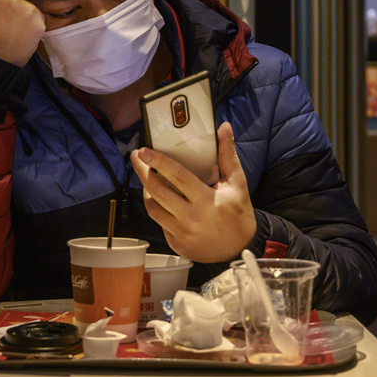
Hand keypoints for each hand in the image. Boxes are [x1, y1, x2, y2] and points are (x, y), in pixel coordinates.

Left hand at [130, 122, 256, 262]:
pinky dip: (156, 208)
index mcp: (206, 200)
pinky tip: (158, 198)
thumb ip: (227, 155)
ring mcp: (181, 233)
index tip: (143, 150)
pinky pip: (159, 222)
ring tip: (146, 176)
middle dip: (142, 171)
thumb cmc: (238, 213)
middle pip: (157, 191)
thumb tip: (224, 126)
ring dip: (146, 190)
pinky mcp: (175, 244)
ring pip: (153, 208)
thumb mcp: (237, 183)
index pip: (177, 176)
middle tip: (136, 157)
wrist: (240, 249)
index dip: (158, 162)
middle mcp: (190, 217)